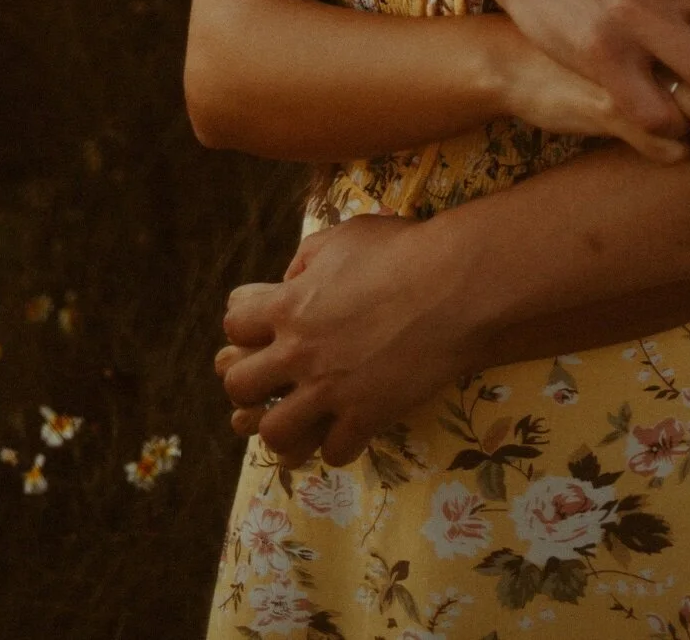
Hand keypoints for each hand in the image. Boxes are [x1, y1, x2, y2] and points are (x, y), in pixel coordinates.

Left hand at [217, 212, 467, 466]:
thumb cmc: (404, 250)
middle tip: (279, 377)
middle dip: (252, 382)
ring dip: (286, 426)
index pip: (233, 324)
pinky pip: (332, 453)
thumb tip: (291, 278)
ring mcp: (330, 391)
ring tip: (305, 416)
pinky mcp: (365, 417)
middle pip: (239, 386)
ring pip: (274, 434)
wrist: (456, 286)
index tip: (268, 326)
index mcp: (289, 305)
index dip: (247, 324)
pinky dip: (339, 443)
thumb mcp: (345, 236)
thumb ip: (308, 257)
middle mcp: (299, 352)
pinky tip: (352, 426)